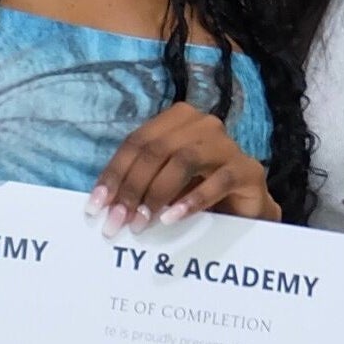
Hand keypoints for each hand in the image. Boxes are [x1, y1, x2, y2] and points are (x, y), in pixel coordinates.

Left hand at [90, 101, 277, 234]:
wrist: (246, 209)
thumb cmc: (198, 193)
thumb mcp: (162, 186)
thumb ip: (138, 185)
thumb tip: (103, 205)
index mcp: (177, 120)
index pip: (136, 142)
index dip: (114, 173)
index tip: (95, 206)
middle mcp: (203, 125)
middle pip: (157, 149)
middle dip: (132, 187)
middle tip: (117, 221)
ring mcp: (228, 145)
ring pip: (184, 159)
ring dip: (157, 193)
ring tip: (142, 223)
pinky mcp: (247, 170)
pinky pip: (218, 180)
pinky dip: (192, 200)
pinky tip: (171, 219)